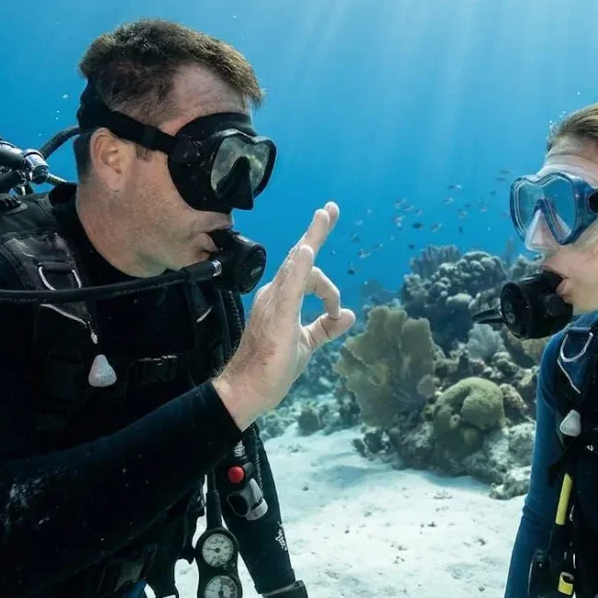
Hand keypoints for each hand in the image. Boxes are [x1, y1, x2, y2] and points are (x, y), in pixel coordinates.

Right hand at [213, 202, 355, 428]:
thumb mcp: (306, 343)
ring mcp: (275, 302)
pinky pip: (291, 286)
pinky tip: (307, 250)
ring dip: (312, 239)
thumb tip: (350, 314)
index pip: (306, 274)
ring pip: (296, 265)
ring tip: (325, 216)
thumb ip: (325, 327)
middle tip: (330, 209)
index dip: (325, 276)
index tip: (335, 291)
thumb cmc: (272, 368)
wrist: (247, 388)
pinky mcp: (279, 315)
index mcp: (281, 299)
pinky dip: (300, 267)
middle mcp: (275, 294)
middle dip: (316, 232)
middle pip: (298, 257)